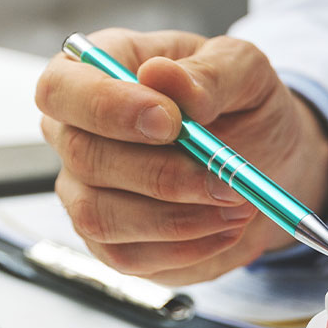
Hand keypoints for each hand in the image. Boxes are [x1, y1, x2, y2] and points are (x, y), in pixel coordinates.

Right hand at [36, 28, 327, 283]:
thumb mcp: (244, 71)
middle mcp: (76, 132)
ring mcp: (84, 191)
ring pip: (100, 216)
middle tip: (225, 179)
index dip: (107, 107)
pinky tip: (226, 228)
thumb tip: (161, 76)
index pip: (62, 87)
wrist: (266, 162)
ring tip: (237, 204)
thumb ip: (208, 72)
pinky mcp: (107, 241)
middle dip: (161, 175)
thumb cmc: (242, 105)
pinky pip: (127, 256)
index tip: (171, 122)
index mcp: (96, 72)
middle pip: (83, 157)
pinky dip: (185, 248)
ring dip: (177, 219)